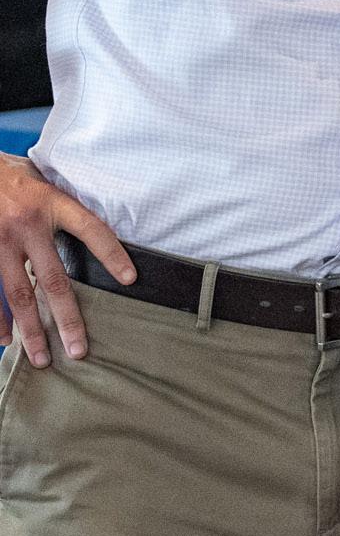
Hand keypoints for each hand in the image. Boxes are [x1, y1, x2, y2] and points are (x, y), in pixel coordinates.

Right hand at [0, 154, 132, 365]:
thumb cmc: (15, 176)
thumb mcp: (46, 179)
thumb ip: (66, 205)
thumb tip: (101, 230)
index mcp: (51, 204)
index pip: (91, 229)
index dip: (112, 254)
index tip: (131, 279)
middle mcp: (26, 226)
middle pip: (53, 279)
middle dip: (67, 318)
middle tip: (79, 350)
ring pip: (18, 294)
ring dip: (31, 329)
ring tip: (42, 359)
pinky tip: (6, 341)